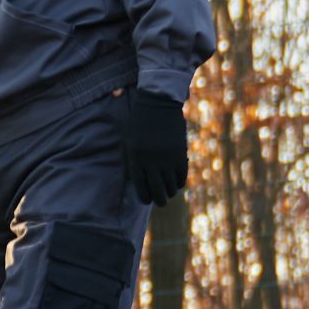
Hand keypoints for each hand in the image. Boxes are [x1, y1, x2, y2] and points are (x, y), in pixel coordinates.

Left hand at [121, 89, 188, 205]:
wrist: (158, 105)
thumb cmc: (138, 124)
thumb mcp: (126, 142)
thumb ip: (127, 162)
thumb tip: (131, 182)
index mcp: (135, 158)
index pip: (140, 186)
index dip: (143, 197)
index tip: (145, 200)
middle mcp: (151, 161)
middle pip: (157, 189)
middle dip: (158, 200)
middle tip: (159, 203)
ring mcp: (167, 158)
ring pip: (171, 185)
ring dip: (170, 192)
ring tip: (168, 193)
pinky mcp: (180, 153)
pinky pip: (182, 175)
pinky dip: (180, 183)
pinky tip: (177, 184)